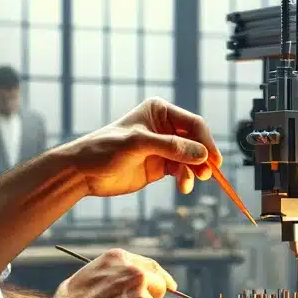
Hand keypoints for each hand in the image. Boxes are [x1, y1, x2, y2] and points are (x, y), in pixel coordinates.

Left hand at [69, 97, 221, 197]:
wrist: (83, 172)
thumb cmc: (105, 149)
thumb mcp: (138, 144)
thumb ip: (170, 147)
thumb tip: (201, 154)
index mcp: (160, 111)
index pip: (193, 124)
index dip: (205, 141)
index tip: (213, 159)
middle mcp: (165, 128)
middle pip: (196, 142)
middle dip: (202, 157)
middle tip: (208, 173)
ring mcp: (164, 148)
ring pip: (190, 158)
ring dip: (193, 171)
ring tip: (190, 183)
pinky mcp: (160, 166)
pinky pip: (181, 171)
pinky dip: (185, 178)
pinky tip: (183, 186)